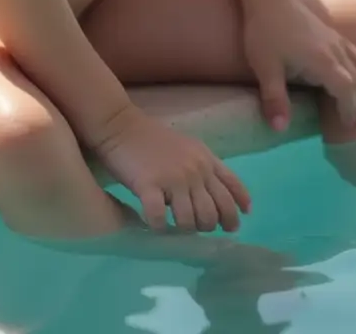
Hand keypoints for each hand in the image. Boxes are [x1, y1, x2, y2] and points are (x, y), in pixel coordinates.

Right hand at [91, 105, 251, 233]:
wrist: (120, 125)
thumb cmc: (154, 138)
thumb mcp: (190, 148)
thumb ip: (206, 169)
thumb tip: (221, 200)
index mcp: (206, 159)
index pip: (232, 189)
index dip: (235, 213)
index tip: (230, 227)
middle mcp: (195, 170)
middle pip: (214, 213)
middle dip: (207, 226)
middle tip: (194, 227)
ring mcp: (173, 178)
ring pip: (190, 221)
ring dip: (184, 230)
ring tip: (174, 227)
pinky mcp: (149, 185)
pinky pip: (160, 219)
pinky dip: (159, 227)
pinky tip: (155, 225)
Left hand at [243, 0, 355, 131]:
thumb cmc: (264, 31)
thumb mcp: (265, 68)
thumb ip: (274, 99)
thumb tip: (279, 129)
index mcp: (323, 62)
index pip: (348, 91)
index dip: (350, 110)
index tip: (346, 126)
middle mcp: (336, 50)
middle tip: (349, 120)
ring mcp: (335, 38)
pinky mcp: (330, 30)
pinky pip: (355, 52)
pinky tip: (345, 73)